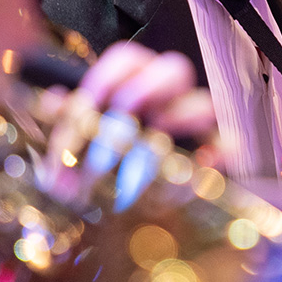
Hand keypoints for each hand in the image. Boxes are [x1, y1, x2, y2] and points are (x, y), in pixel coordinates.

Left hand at [41, 41, 215, 195]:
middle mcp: (168, 99)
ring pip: (202, 105)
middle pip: (174, 70)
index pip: (129, 59)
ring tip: (146, 153)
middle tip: (119, 121)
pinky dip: (212, 156)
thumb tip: (55, 100)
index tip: (87, 104)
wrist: (120, 222)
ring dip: (174, 124)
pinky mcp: (212, 159)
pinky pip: (226, 147)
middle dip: (145, 90)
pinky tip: (185, 172)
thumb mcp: (72, 151)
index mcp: (133, 85)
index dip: (107, 76)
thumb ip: (68, 123)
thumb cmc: (95, 177)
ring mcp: (195, 129)